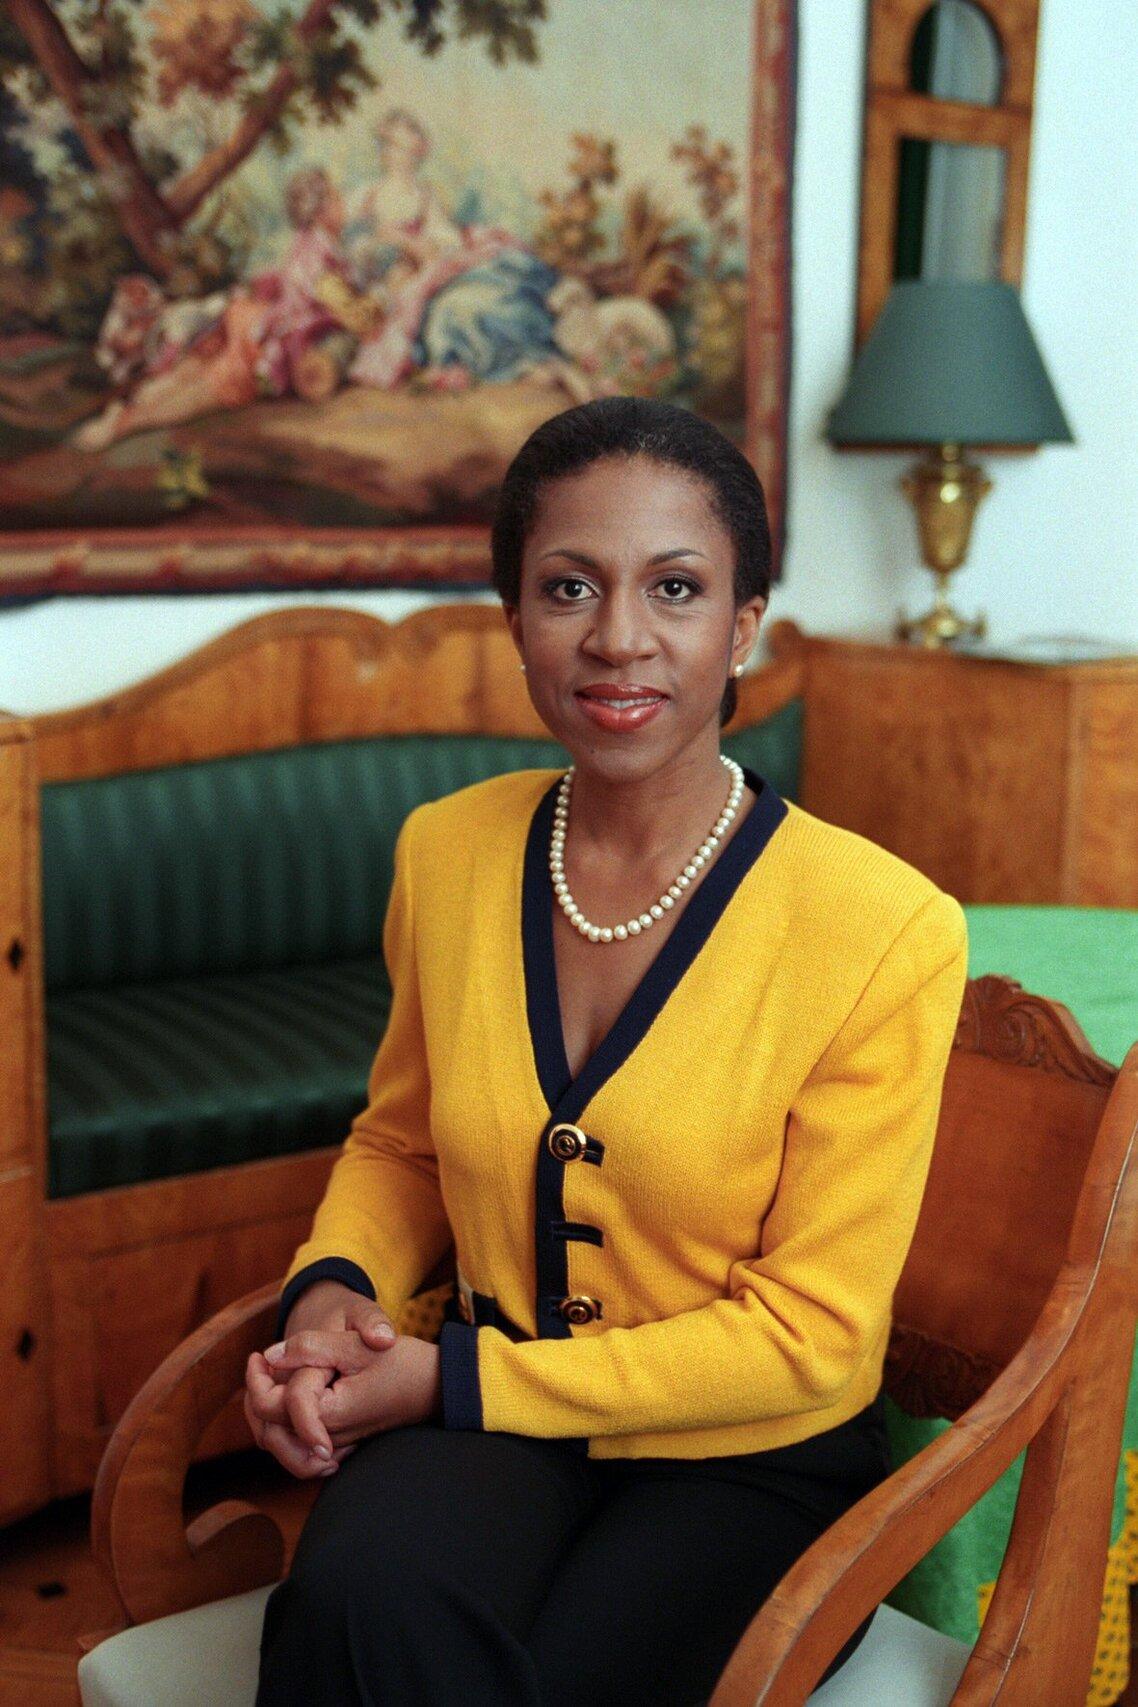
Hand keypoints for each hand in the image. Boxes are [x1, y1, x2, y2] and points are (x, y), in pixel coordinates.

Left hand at [266, 1333, 442, 1446]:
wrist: (440, 1386)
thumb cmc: (404, 1364)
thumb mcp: (357, 1346)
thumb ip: (311, 1348)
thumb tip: (271, 1355)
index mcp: (327, 1413)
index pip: (271, 1406)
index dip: (256, 1379)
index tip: (259, 1354)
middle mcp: (328, 1436)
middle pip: (270, 1429)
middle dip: (256, 1395)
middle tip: (259, 1362)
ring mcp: (335, 1443)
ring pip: (282, 1443)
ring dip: (267, 1416)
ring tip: (266, 1381)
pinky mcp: (343, 1441)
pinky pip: (301, 1445)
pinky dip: (286, 1428)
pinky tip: (290, 1402)